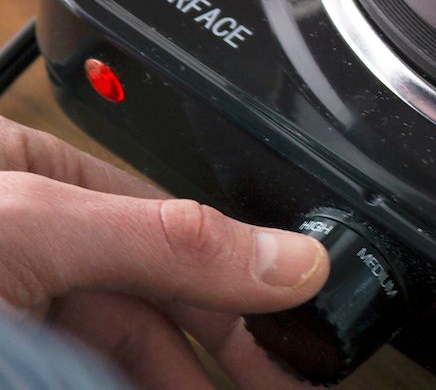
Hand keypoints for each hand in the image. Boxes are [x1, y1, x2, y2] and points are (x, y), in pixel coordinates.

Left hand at [0, 116, 328, 388]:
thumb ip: (164, 242)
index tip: (298, 307)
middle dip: (226, 336)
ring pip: (123, 347)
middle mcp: (30, 240)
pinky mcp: (11, 369)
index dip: (240, 266)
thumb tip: (287, 258)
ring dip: (184, 377)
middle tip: (287, 375)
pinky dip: (133, 387)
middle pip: (155, 290)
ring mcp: (13, 310)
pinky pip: (84, 379)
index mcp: (38, 175)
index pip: (169, 217)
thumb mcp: (38, 232)